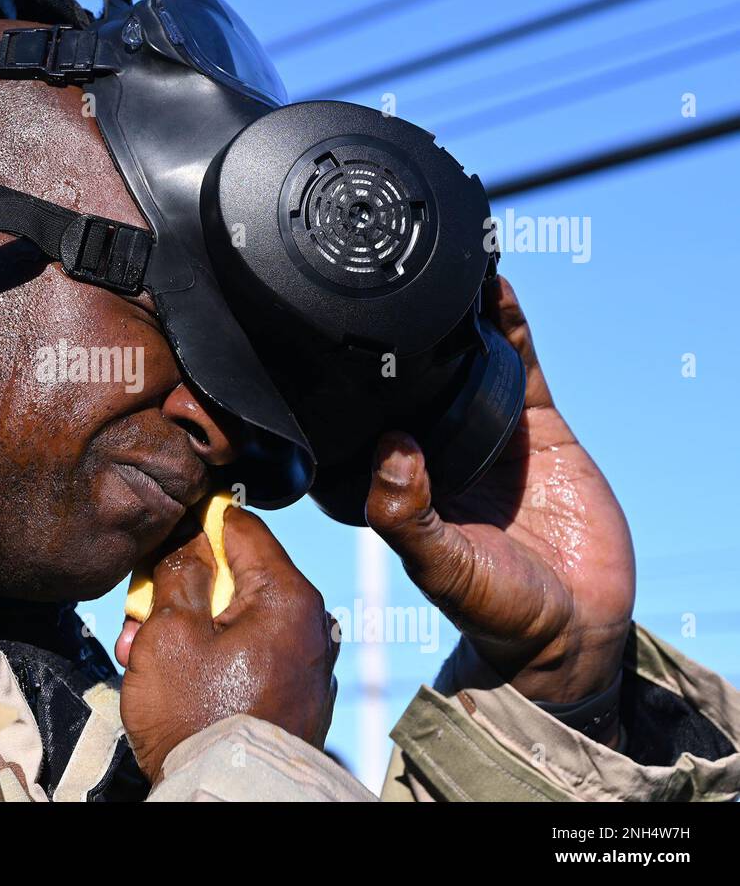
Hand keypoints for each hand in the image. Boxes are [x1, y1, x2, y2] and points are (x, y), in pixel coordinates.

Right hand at [117, 508, 338, 781]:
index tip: (164, 532)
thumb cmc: (197, 716)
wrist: (227, 795)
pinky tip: (175, 679)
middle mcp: (311, 625)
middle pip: (239, 577)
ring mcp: (307, 665)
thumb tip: (188, 536)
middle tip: (139, 614)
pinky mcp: (296, 698)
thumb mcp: (171, 632)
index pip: (242, 526)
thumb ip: (180, 571)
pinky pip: (250, 656)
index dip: (197, 522)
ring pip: (239, 620)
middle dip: (183, 589)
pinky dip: (213, 657)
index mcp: (288, 597)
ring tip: (142, 653)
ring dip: (190, 627)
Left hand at [366, 276, 634, 717]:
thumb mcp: (441, 568)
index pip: (349, 421)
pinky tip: (490, 283)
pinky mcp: (534, 424)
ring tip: (425, 259)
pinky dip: (504, 323)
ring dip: (442, 314)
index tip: (309, 335)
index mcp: (389, 482)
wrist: (576, 626)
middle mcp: (427, 450)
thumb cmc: (496, 609)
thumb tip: (390, 446)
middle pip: (398, 379)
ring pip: (454, 359)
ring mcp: (480, 432)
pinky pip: (515, 363)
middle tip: (364, 275)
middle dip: (384, 334)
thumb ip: (408, 517)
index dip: (332, 382)